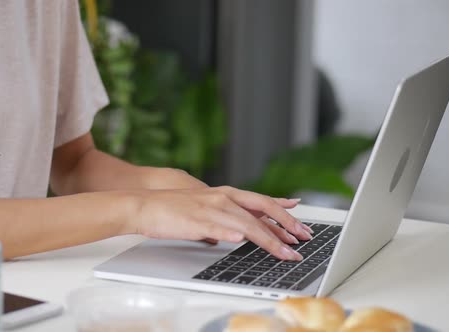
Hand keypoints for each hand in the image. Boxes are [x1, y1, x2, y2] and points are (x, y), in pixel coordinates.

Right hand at [126, 186, 312, 260]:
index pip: (262, 202)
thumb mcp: (204, 210)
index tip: (301, 223)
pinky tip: (244, 239)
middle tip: (303, 239)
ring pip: (248, 223)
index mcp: (225, 194)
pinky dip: (233, 233)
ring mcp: (211, 208)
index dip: (284, 212)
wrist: (145, 205)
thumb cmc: (172, 210)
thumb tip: (233, 234)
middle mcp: (223, 198)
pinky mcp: (197, 220)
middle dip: (286, 226)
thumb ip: (222, 220)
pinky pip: (219, 227)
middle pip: (262, 211)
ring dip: (269, 239)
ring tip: (285, 252)